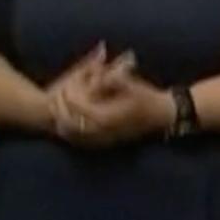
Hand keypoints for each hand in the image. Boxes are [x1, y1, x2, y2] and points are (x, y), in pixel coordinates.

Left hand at [50, 50, 174, 147]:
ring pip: (73, 135)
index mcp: (108, 118)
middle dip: (62, 110)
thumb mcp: (134, 85)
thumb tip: (102, 75)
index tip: (65, 85)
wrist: (163, 117)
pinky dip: (71, 132)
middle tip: (57, 96)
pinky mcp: (105, 143)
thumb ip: (116, 79)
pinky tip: (68, 123)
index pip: (79, 108)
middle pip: (71, 124)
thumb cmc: (150, 99)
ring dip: (63, 122)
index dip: (70, 97)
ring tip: (58, 108)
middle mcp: (103, 132)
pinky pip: (80, 141)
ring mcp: (103, 140)